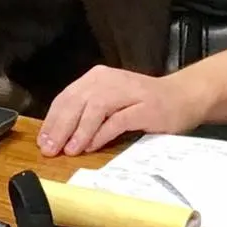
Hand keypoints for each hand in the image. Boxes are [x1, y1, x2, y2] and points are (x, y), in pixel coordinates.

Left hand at [36, 65, 204, 156]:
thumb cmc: (144, 102)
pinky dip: (101, 133)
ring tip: (69, 149)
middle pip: (77, 101)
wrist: (183, 95)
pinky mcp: (145, 107)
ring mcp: (128, 92)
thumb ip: (87, 112)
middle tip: (50, 148)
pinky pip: (117, 120)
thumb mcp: (111, 101)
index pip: (67, 96)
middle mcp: (110, 80)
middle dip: (60, 127)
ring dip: (79, 131)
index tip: (42, 140)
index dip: (53, 119)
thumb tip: (59, 134)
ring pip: (95, 108)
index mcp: (98, 77)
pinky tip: (91, 146)